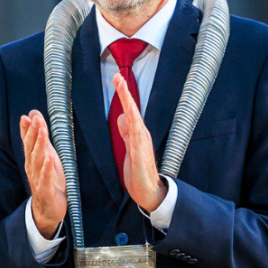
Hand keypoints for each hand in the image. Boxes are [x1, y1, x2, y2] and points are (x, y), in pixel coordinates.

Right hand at [20, 110, 66, 235]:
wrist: (47, 210)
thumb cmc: (49, 182)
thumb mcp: (47, 158)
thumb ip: (42, 140)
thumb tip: (35, 118)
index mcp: (32, 160)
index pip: (28, 142)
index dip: (27, 129)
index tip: (27, 116)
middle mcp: (32, 168)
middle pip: (31, 148)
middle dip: (33, 132)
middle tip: (35, 119)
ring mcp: (37, 179)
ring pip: (37, 160)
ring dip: (40, 145)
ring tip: (42, 131)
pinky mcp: (45, 190)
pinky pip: (45, 178)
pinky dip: (47, 168)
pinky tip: (50, 158)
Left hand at [111, 73, 164, 212]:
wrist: (150, 192)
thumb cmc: (140, 172)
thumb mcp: (129, 148)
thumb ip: (126, 133)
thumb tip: (120, 117)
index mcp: (137, 133)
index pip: (129, 110)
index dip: (123, 95)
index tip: (117, 79)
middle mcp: (141, 134)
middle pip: (132, 109)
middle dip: (125, 92)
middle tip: (118, 76)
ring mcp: (142, 142)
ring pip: (135, 117)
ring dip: (128, 102)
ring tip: (122, 87)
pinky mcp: (141, 152)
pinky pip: (136, 133)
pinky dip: (133, 120)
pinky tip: (128, 111)